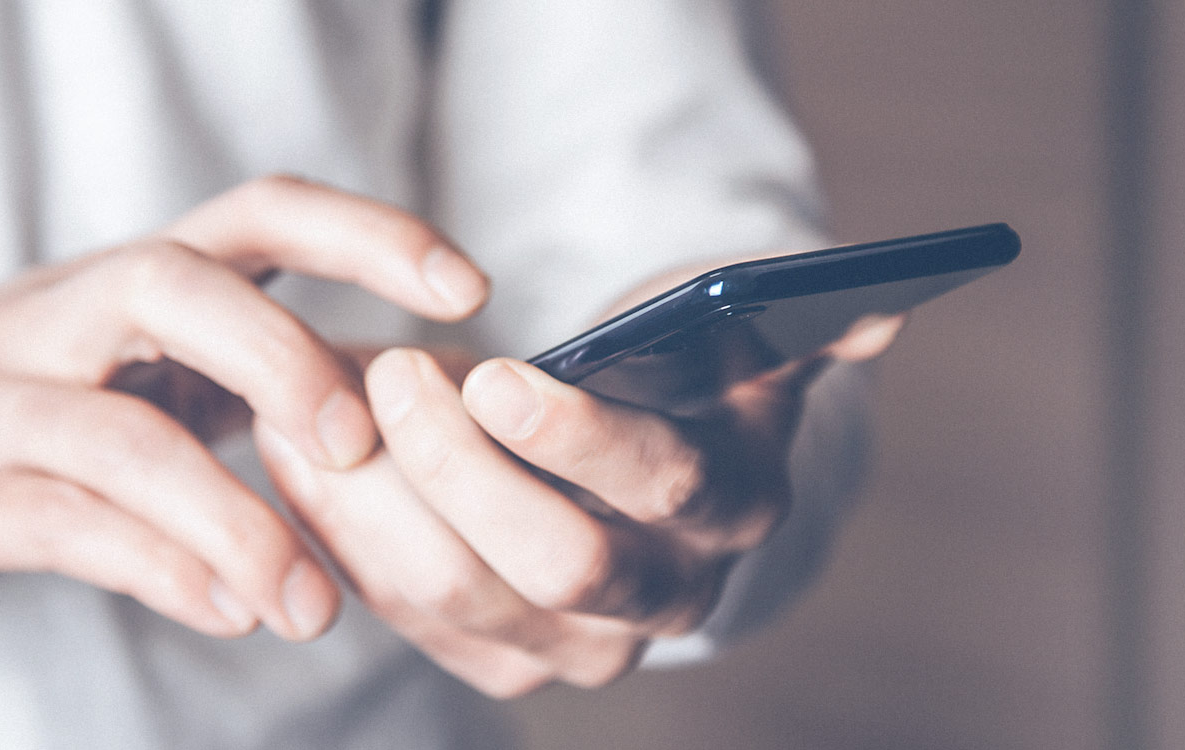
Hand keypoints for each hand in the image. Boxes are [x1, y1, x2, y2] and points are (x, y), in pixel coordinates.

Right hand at [0, 176, 488, 640]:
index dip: (368, 234)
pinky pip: (61, 523)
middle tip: (361, 452)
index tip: (470, 288)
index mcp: (135, 281)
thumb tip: (407, 422)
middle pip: (177, 285)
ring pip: (120, 435)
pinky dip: (157, 569)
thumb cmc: (30, 404)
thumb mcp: (137, 362)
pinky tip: (229, 613)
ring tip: (313, 607)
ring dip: (235, 520)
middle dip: (287, 359)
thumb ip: (252, 376)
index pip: (259, 212)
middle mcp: (67, 317)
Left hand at [255, 278, 898, 696]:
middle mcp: (664, 594)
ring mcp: (576, 646)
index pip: (658, 485)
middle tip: (390, 375)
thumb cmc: (676, 384)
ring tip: (310, 406)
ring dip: (369, 497)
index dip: (573, 435)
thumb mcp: (737, 346)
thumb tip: (881, 315)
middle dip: (456, 468)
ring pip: (454, 593)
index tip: (489, 372)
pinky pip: (400, 610)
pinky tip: (302, 460)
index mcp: (731, 505)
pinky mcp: (498, 662)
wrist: (637, 480)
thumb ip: (800, 325)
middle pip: (550, 562)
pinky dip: (341, 534)